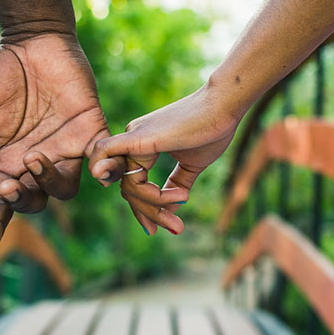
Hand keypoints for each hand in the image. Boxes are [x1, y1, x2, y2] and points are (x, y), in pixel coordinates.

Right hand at [0, 32, 121, 251]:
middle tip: (12, 181)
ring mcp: (66, 151)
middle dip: (23, 199)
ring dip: (50, 181)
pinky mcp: (91, 133)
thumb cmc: (0, 73)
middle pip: (35, 202)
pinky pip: (102, 161)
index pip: (0, 204)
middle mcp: (37, 164)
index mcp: (7, 163)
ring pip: (64, 189)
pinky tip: (99, 169)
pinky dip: (104, 169)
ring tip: (35, 156)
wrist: (34, 41)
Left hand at [88, 83, 240, 234]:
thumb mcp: (192, 165)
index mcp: (142, 145)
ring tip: (182, 204)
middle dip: (151, 213)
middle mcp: (131, 140)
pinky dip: (123, 183)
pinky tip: (148, 199)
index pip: (133, 185)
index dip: (146, 209)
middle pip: (129, 189)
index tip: (168, 225)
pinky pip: (109, 159)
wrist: (224, 106)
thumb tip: (170, 210)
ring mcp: (132, 137)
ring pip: (128, 185)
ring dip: (153, 205)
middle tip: (176, 228)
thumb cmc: (212, 129)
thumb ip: (176, 186)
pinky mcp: (138, 138)